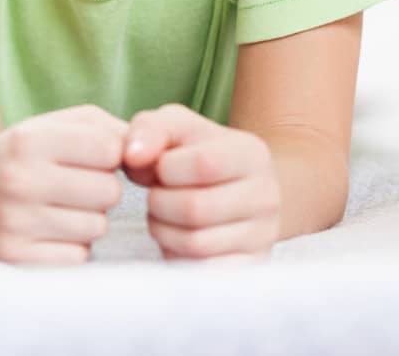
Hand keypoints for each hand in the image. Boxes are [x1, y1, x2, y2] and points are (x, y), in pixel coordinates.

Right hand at [0, 104, 127, 264]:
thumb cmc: (30, 152)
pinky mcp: (16, 256)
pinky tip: (50, 230)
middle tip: (73, 185)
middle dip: (101, 189)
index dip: (109, 155)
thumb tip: (147, 158)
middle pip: (110, 192)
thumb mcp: (59, 123)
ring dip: (88, 219)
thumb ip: (110, 129)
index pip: (110, 149)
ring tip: (59, 207)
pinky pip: (79, 256)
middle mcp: (18, 180)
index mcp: (29, 140)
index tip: (91, 158)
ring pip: (98, 227)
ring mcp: (14, 221)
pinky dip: (72, 246)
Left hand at [123, 104, 280, 260]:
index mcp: (251, 154)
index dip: (165, 168)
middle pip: (195, 209)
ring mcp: (263, 236)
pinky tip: (178, 238)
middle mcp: (266, 196)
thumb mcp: (176, 128)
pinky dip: (178, 256)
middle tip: (156, 196)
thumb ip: (150, 129)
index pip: (204, 164)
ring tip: (165, 216)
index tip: (159, 168)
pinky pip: (203, 270)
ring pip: (195, 244)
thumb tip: (132, 155)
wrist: (237, 189)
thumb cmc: (197, 155)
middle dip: (159, 203)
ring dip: (163, 230)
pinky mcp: (251, 267)